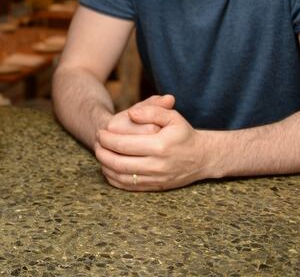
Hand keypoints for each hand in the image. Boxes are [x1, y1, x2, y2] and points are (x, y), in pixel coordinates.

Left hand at [94, 100, 210, 191]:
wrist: (202, 157)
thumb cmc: (184, 134)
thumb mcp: (172, 116)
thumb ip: (151, 111)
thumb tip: (130, 114)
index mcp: (160, 146)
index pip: (123, 145)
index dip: (107, 139)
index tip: (100, 132)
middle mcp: (157, 165)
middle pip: (119, 163)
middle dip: (102, 153)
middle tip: (96, 143)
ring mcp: (156, 179)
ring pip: (122, 177)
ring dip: (106, 166)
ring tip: (100, 154)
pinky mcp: (156, 187)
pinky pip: (129, 187)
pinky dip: (114, 179)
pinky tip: (109, 168)